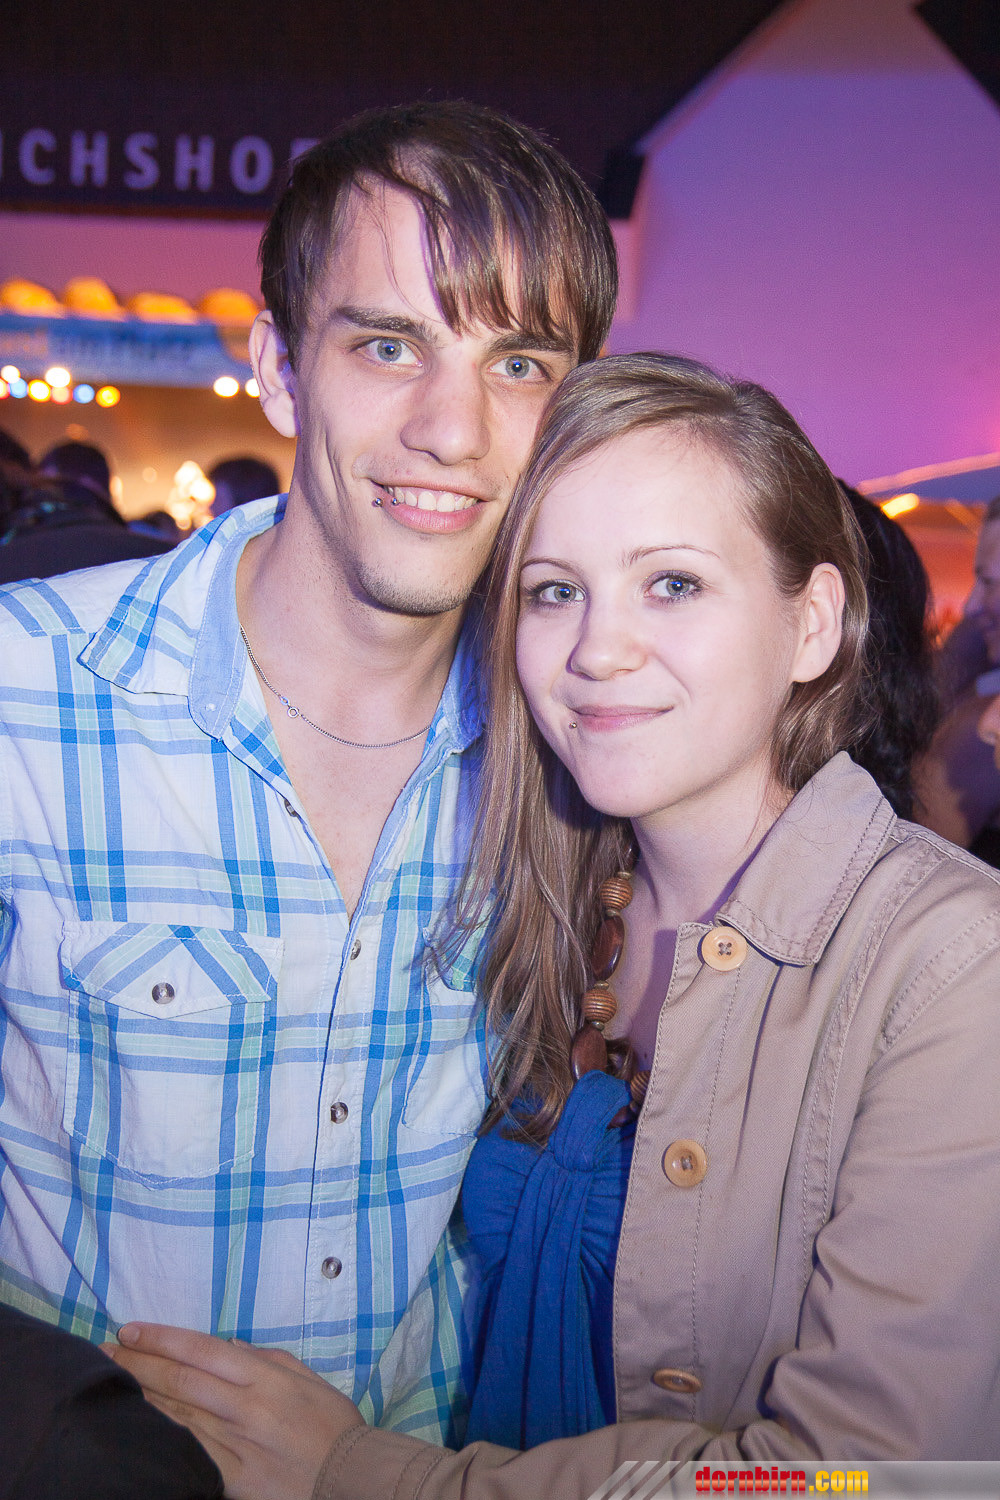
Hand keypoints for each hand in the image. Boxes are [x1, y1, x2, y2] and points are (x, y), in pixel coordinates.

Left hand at [107, 1323, 363, 1499]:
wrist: (350, 1479)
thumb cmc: (332, 1425)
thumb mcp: (308, 1377)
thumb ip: (267, 1359)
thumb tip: (229, 1347)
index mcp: (265, 1377)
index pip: (202, 1349)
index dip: (162, 1338)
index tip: (131, 1330)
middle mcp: (246, 1407)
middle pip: (181, 1379)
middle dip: (139, 1362)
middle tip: (107, 1350)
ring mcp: (237, 1444)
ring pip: (178, 1414)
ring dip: (142, 1394)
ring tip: (113, 1380)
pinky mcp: (233, 1478)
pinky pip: (190, 1451)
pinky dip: (164, 1434)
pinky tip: (141, 1424)